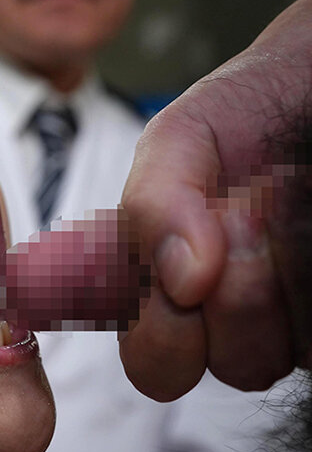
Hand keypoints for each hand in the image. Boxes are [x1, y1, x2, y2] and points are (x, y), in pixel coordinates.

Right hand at [118, 0, 311, 400]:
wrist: (308, 86)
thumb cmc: (244, 114)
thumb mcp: (179, 140)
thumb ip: (155, 204)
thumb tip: (182, 282)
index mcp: (166, 293)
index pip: (156, 365)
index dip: (171, 329)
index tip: (188, 273)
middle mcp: (230, 322)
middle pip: (238, 364)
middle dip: (244, 290)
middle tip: (250, 216)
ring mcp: (296, 325)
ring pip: (300, 350)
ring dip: (297, 271)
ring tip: (292, 206)